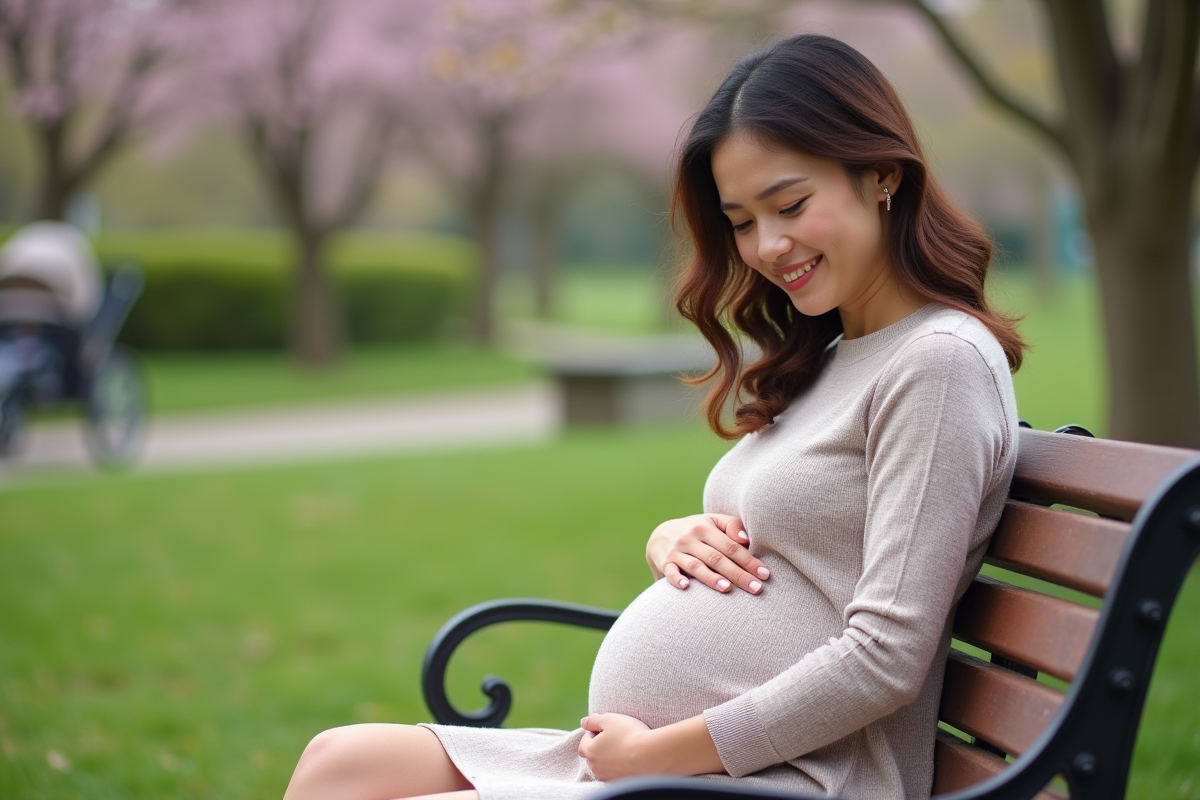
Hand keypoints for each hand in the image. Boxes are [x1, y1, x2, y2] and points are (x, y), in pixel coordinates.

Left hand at [578, 713, 725, 779]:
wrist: (651, 755)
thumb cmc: (629, 734)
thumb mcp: (609, 719)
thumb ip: (593, 720)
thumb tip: (583, 722)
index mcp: (590, 751)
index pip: (584, 742)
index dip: (593, 733)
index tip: (606, 728)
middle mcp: (596, 768)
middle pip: (594, 755)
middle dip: (601, 746)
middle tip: (616, 737)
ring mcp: (609, 777)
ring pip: (605, 766)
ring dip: (611, 758)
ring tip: (625, 748)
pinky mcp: (621, 783)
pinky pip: (617, 773)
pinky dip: (621, 766)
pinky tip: (632, 758)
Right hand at [646, 514, 769, 593]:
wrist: (659, 535)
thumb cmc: (695, 531)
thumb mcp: (711, 522)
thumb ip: (731, 525)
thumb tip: (746, 540)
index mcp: (706, 527)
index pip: (731, 546)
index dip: (749, 560)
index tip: (765, 574)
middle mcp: (691, 537)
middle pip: (718, 558)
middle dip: (738, 574)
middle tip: (756, 588)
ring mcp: (677, 551)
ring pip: (696, 565)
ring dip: (711, 578)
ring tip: (727, 589)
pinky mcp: (664, 563)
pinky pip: (670, 572)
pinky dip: (676, 579)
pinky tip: (686, 587)